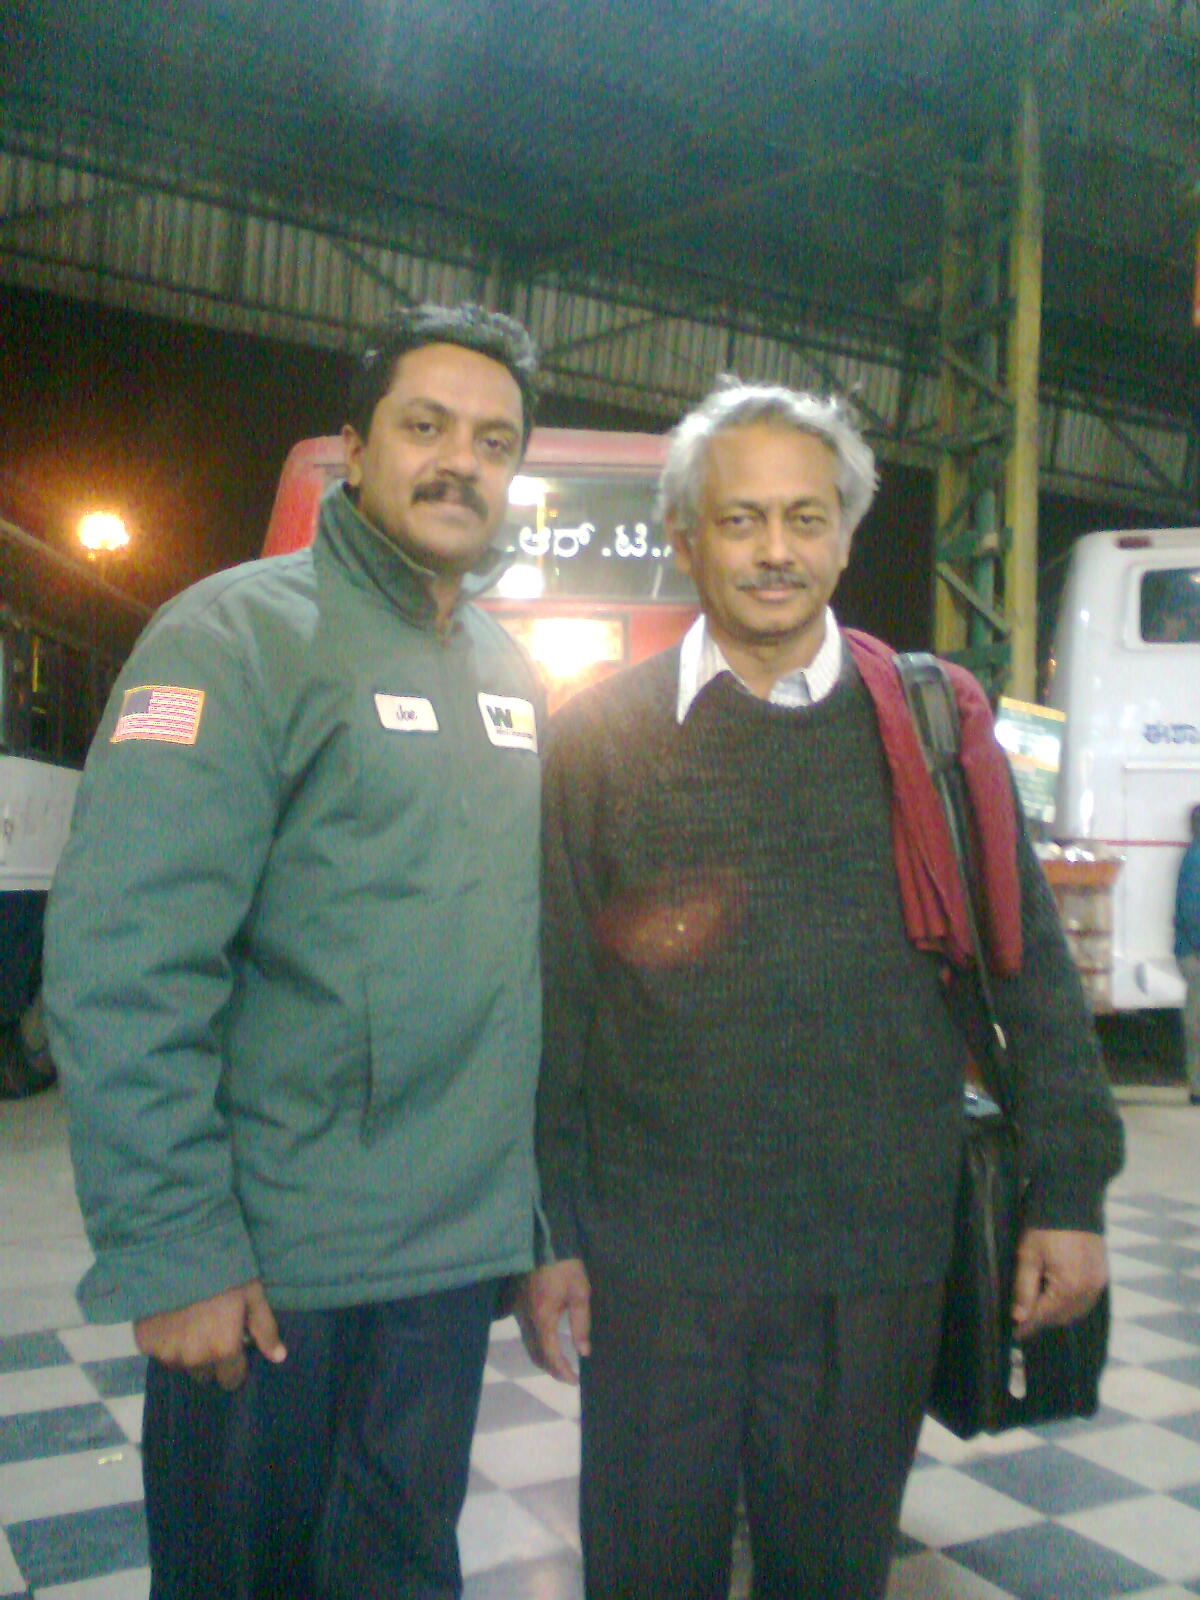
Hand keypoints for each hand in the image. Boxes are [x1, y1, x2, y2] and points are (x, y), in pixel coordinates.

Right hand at [134, 1279, 286, 1390]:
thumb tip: (279, 1357)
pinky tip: (171, 1319)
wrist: (177, 1252)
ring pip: (182, 1364)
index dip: (235, 1367)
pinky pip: (160, 1352)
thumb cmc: (223, 1272)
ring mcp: (167, 1353)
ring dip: (188, 1352)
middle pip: (206, 1374)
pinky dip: (166, 1341)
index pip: (231, 1380)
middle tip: (211, 1331)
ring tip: (191, 1323)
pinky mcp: (145, 1344)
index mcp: (223, 1350)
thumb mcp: (252, 1295)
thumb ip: (265, 1329)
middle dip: (211, 1359)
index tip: (234, 1349)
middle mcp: (194, 1359)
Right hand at [514, 1259, 590, 1384]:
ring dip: (542, 1358)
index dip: (561, 1370)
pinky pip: (525, 1332)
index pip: (549, 1354)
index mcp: (543, 1317)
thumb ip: (581, 1324)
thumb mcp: (580, 1294)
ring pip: (527, 1344)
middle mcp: (526, 1318)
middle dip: (551, 1368)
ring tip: (560, 1363)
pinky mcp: (516, 1303)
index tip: (574, 1380)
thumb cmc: (566, 1267)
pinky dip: (536, 1344)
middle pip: (535, 1353)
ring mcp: (518, 1310)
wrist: (546, 1241)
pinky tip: (547, 1343)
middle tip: (567, 1375)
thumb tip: (583, 1352)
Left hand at [1011, 1229, 1107, 1340]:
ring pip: (1075, 1311)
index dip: (1027, 1325)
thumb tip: (1019, 1318)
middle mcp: (1088, 1291)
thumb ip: (1024, 1289)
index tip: (1014, 1333)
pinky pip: (1086, 1300)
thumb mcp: (1028, 1255)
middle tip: (1023, 1316)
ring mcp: (1098, 1284)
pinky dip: (1070, 1302)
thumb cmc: (1044, 1227)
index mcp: (1069, 1287)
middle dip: (1042, 1319)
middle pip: (1062, 1317)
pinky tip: (1057, 1295)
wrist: (1072, 1200)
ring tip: (1038, 1305)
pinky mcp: (1102, 1276)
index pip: (1044, 1315)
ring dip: (1057, 1312)